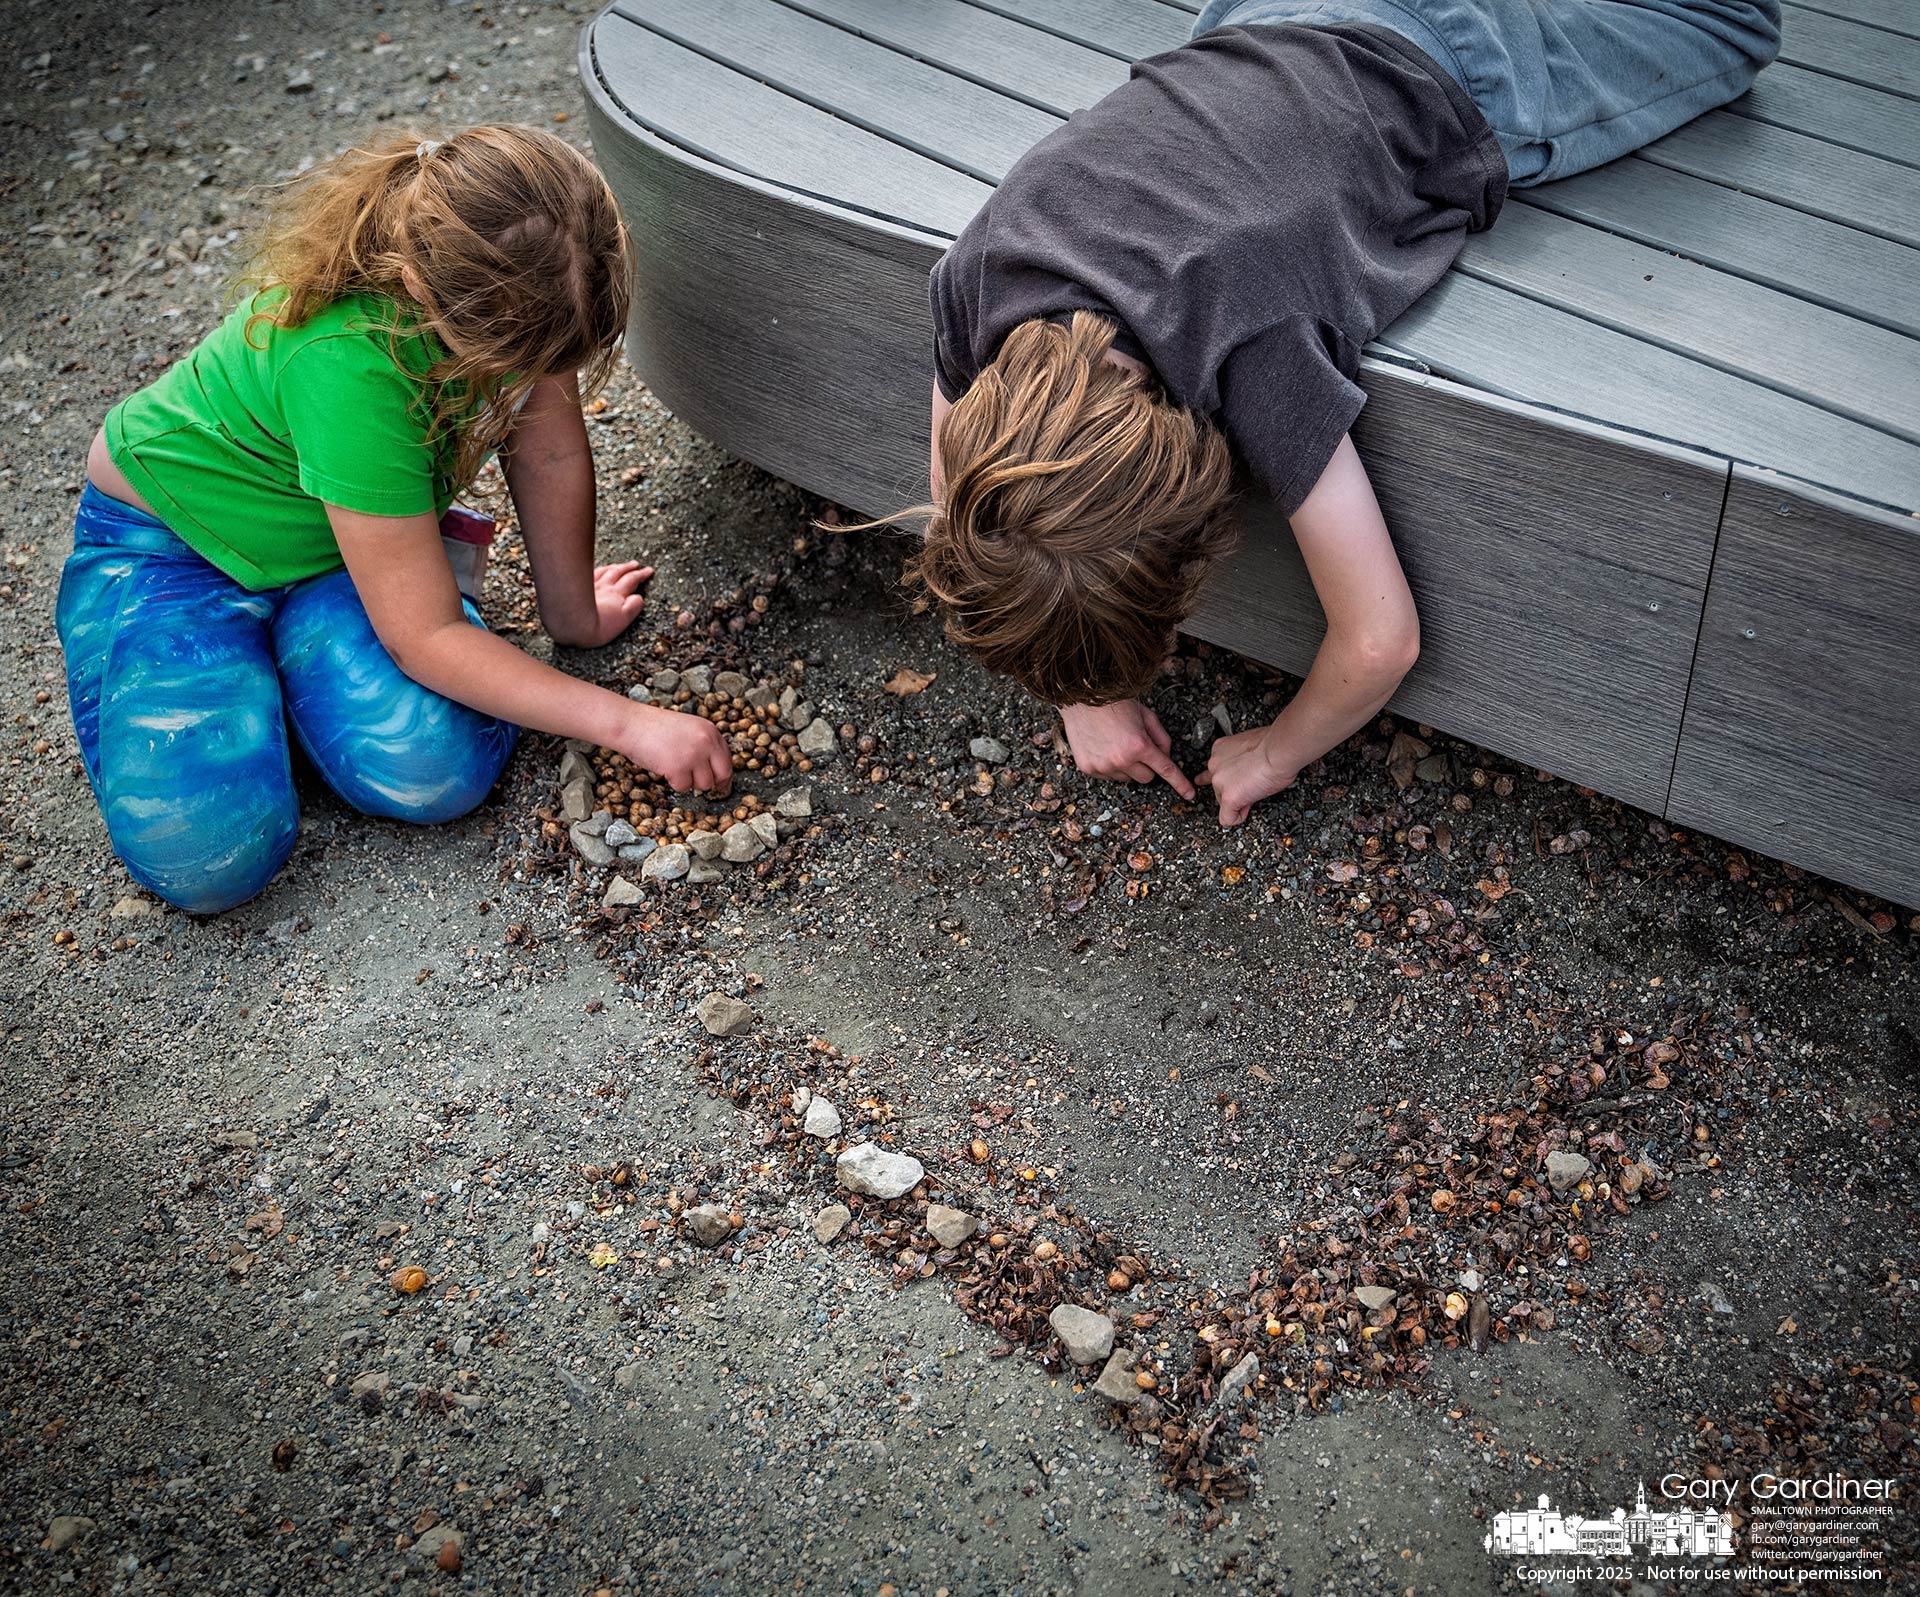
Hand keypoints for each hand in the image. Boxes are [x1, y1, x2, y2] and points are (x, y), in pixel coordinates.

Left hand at [573, 560, 652, 646]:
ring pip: (606, 571)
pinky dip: (599, 569)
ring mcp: (590, 585)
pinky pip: (591, 573)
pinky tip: (599, 569)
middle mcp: (604, 587)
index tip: (649, 570)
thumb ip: (633, 607)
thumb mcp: (622, 620)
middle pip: (620, 573)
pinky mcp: (576, 586)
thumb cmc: (596, 627)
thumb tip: (639, 597)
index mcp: (617, 594)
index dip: (641, 575)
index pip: (632, 580)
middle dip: (630, 568)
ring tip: (621, 565)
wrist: (571, 623)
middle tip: (637, 565)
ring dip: (616, 567)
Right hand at [617, 703, 732, 794]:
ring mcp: (694, 755)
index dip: (722, 773)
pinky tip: (664, 767)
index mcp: (711, 731)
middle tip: (698, 782)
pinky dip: (673, 782)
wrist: (632, 724)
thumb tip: (717, 771)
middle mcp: (706, 742)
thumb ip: (704, 744)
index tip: (719, 782)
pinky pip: (683, 787)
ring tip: (674, 766)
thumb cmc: (656, 728)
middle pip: (722, 774)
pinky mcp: (679, 768)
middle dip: (711, 782)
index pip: (727, 759)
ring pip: (703, 784)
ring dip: (689, 781)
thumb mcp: (689, 729)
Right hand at [1059, 700, 1194, 798]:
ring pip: (1127, 779)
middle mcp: (1121, 760)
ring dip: (1127, 767)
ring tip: (1116, 745)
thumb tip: (1166, 756)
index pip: (1166, 770)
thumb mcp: (1147, 715)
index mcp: (1139, 745)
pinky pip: (1108, 776)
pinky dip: (1109, 766)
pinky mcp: (1088, 768)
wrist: (1083, 698)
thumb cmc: (1115, 703)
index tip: (1189, 794)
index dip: (1180, 783)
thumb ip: (1162, 738)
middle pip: (1147, 778)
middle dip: (1147, 766)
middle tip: (1137, 749)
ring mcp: (1103, 766)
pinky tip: (1103, 748)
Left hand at [1199, 724, 1297, 825]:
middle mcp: (1215, 765)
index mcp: (1220, 749)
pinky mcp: (1229, 797)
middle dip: (1233, 790)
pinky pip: (1227, 818)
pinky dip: (1237, 818)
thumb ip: (1241, 759)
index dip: (1231, 777)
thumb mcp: (1250, 748)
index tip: (1237, 780)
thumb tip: (1247, 770)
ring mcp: (1220, 782)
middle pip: (1217, 786)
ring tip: (1253, 793)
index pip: (1218, 770)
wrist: (1279, 751)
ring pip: (1221, 801)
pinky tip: (1245, 812)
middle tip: (1251, 786)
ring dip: (1236, 801)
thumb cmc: (1273, 747)